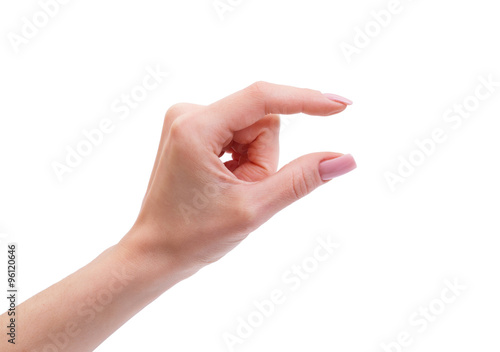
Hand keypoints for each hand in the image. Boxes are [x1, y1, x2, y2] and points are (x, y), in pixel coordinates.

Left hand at [121, 82, 356, 279]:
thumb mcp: (254, 208)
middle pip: (261, 120)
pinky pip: (239, 134)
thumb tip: (346, 160)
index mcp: (196, 128)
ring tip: (230, 189)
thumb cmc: (194, 236)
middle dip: (264, 158)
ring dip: (253, 162)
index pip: (263, 99)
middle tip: (244, 190)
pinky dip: (242, 160)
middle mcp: (188, 113)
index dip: (306, 100)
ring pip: (253, 129)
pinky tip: (222, 181)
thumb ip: (302, 179)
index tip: (342, 105)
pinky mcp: (193, 129)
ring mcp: (188, 119)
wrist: (156, 252)